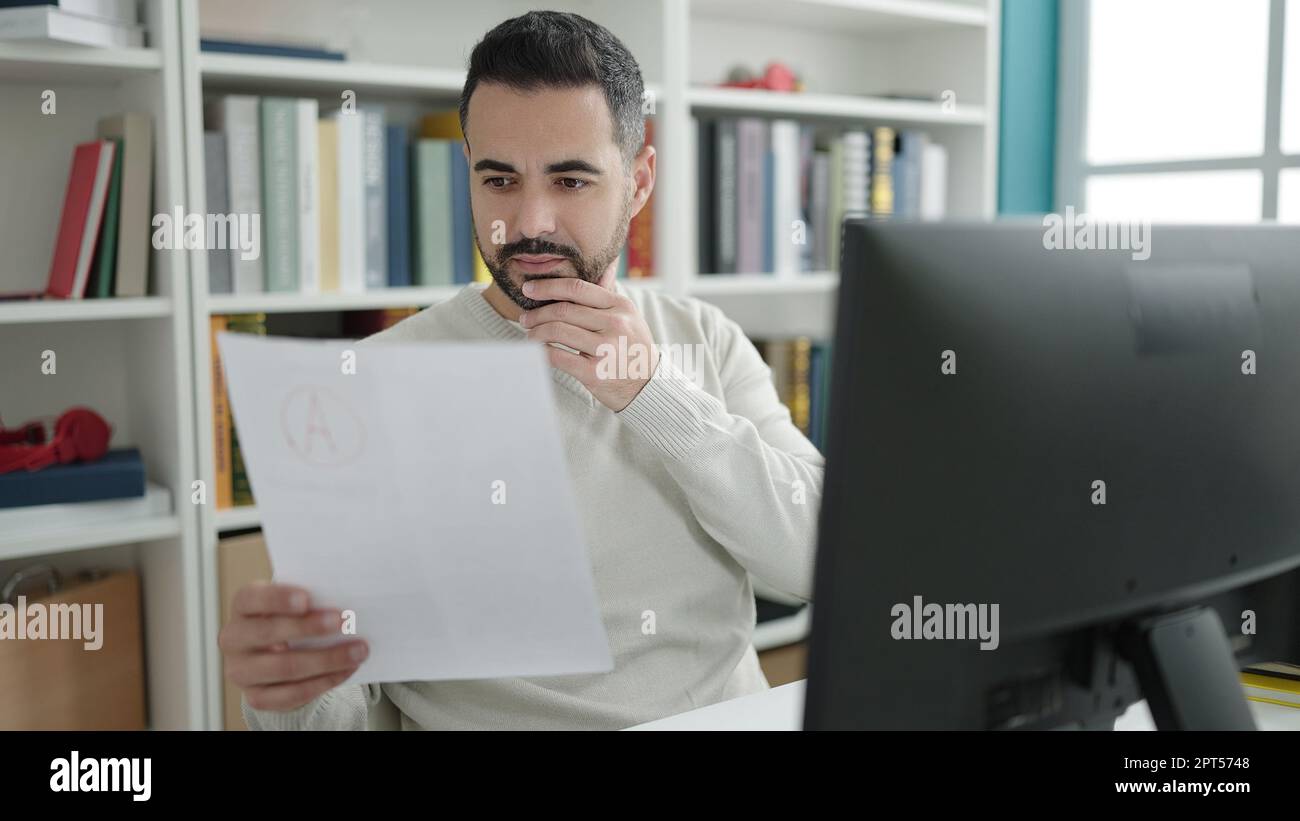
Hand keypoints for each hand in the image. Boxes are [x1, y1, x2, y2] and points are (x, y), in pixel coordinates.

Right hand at [219, 582, 368, 711]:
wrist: (276, 655)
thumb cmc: (291, 619)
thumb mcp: (294, 605)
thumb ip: (309, 602)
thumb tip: (343, 606)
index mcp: (241, 607)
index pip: (251, 598)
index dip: (277, 598)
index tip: (307, 599)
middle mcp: (234, 639)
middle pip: (268, 633)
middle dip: (309, 627)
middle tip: (343, 621)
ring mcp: (241, 672)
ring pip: (285, 668)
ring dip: (327, 659)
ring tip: (358, 650)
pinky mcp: (257, 697)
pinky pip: (292, 694)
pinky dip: (324, 681)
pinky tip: (346, 670)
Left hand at [518, 278, 659, 411]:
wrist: (648, 385)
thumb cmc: (632, 348)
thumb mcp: (629, 317)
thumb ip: (608, 298)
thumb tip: (594, 273)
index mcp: (621, 306)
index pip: (577, 289)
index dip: (549, 287)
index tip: (529, 289)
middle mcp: (615, 324)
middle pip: (563, 310)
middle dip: (537, 313)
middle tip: (525, 318)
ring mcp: (606, 348)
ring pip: (557, 331)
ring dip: (536, 332)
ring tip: (530, 335)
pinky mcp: (595, 371)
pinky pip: (557, 356)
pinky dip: (541, 352)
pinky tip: (538, 351)